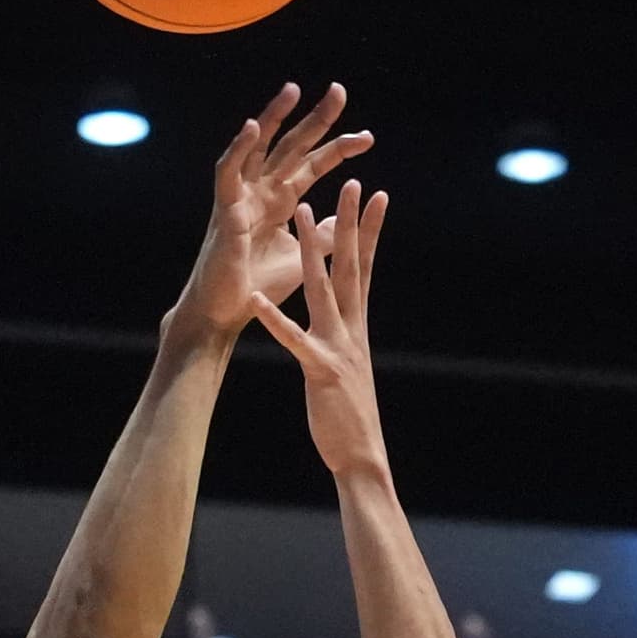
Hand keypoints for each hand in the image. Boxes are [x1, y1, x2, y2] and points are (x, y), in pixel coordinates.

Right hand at [174, 86, 374, 340]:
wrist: (230, 312)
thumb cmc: (260, 283)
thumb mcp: (305, 255)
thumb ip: (324, 234)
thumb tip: (348, 217)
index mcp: (282, 200)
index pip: (313, 165)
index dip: (339, 149)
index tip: (368, 137)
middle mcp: (263, 191)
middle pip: (292, 145)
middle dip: (316, 119)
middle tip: (340, 91)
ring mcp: (243, 196)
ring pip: (258, 147)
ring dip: (274, 117)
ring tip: (293, 90)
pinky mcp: (225, 209)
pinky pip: (228, 171)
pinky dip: (238, 148)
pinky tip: (252, 126)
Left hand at [247, 181, 391, 475]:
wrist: (361, 456)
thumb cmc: (351, 417)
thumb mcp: (349, 367)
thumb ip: (346, 338)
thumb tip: (346, 319)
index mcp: (358, 327)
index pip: (367, 269)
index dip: (371, 232)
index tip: (377, 195)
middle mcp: (352, 330)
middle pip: (352, 266)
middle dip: (350, 223)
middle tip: (353, 182)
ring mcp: (337, 347)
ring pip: (324, 289)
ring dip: (312, 250)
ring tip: (303, 213)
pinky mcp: (320, 370)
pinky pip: (295, 340)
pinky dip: (276, 320)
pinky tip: (259, 300)